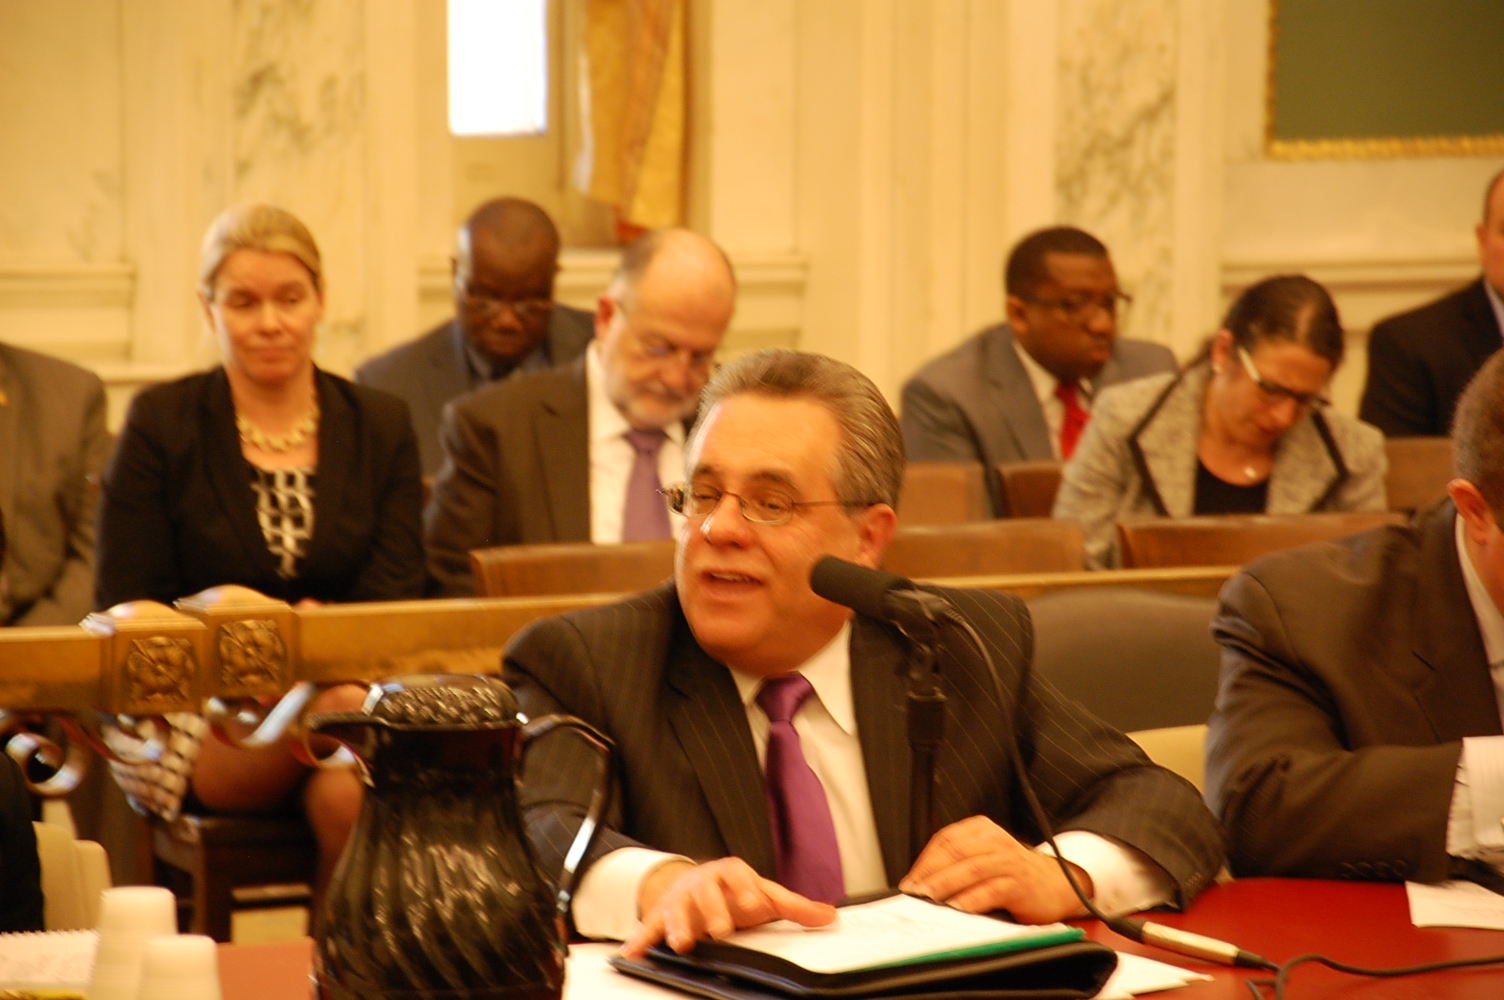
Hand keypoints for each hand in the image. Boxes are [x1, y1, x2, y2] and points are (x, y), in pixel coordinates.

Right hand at [622, 857, 836, 957]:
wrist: (695, 882)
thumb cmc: (734, 892)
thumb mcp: (764, 895)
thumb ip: (794, 907)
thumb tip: (830, 915)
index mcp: (730, 874)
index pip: (739, 876)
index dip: (746, 889)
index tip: (754, 904)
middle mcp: (703, 883)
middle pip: (706, 892)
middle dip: (712, 909)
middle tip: (721, 930)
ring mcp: (680, 900)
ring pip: (676, 910)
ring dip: (677, 926)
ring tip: (682, 944)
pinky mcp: (661, 916)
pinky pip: (648, 927)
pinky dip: (640, 940)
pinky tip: (634, 953)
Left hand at [898, 815, 1091, 922]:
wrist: (1054, 885)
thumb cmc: (1012, 874)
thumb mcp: (984, 857)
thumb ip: (957, 863)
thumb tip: (920, 882)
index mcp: (982, 830)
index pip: (945, 840)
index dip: (924, 861)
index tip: (910, 880)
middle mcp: (996, 840)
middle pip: (955, 852)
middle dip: (930, 873)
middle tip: (915, 890)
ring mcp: (1009, 860)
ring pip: (971, 869)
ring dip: (946, 885)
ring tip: (930, 898)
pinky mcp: (1020, 883)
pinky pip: (992, 890)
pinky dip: (972, 899)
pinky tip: (958, 908)